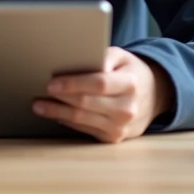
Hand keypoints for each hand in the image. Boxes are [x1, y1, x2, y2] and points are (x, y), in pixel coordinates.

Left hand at [34, 47, 173, 143]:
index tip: (52, 83)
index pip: (98, 84)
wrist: (154, 96)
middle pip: (86, 103)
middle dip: (59, 100)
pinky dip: (68, 121)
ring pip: (82, 120)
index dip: (73, 84)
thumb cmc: (130, 72)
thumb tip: (80, 61)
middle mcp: (127, 107)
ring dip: (57, 113)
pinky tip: (56, 114)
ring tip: (40, 106)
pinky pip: (85, 130)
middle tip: (39, 94)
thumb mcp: (121, 57)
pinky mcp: (114, 137)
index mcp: (130, 83)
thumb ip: (102, 56)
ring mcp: (121, 126)